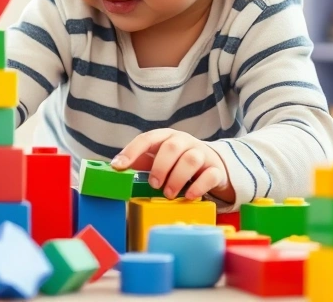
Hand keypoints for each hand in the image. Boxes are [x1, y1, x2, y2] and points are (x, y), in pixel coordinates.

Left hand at [110, 128, 233, 201]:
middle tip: (153, 184)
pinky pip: (210, 175)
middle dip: (160, 167)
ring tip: (169, 194)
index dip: (131, 151)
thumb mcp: (158, 159)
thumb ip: (140, 162)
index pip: (147, 138)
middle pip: (172, 147)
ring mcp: (202, 154)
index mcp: (166, 137)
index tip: (118, 166)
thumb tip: (116, 170)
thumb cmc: (177, 162)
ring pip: (191, 159)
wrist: (211, 165)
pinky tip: (189, 196)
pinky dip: (198, 187)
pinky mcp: (216, 170)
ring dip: (177, 178)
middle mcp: (184, 142)